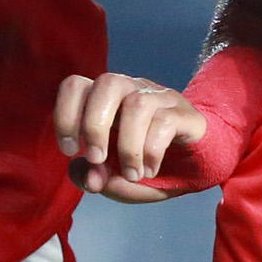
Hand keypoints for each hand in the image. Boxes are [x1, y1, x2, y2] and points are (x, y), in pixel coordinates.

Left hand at [57, 72, 209, 203]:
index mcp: (105, 100)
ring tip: (131, 174)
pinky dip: (152, 151)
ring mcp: (158, 98)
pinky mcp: (184, 113)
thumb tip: (91, 178)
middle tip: (97, 159)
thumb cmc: (145, 163)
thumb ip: (94, 178)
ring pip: (137, 104)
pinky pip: (165, 121)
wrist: (196, 163)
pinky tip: (149, 170)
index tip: (71, 151)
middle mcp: (130, 91)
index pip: (76, 85)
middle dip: (95, 125)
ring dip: (127, 145)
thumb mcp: (114, 179)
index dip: (65, 114)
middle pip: (107, 82)